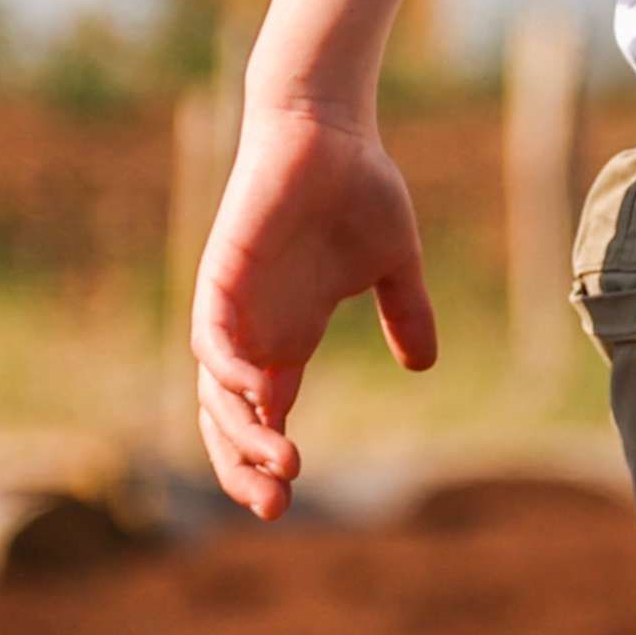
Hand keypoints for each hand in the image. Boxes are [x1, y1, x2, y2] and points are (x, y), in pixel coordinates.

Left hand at [188, 100, 436, 518]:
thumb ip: (404, 314)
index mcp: (289, 336)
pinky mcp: (222, 275)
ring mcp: (234, 305)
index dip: (269, 460)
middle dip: (244, 466)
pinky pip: (211, 336)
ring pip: (217, 390)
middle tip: (273, 507)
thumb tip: (424, 364)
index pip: (267, 414)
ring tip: (279, 466)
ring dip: (239, 433)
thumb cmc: (356, 186)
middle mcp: (255, 330)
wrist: (329, 127)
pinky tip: (251, 394)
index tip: (287, 502)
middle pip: (233, 417)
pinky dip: (224, 369)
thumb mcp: (392, 264)